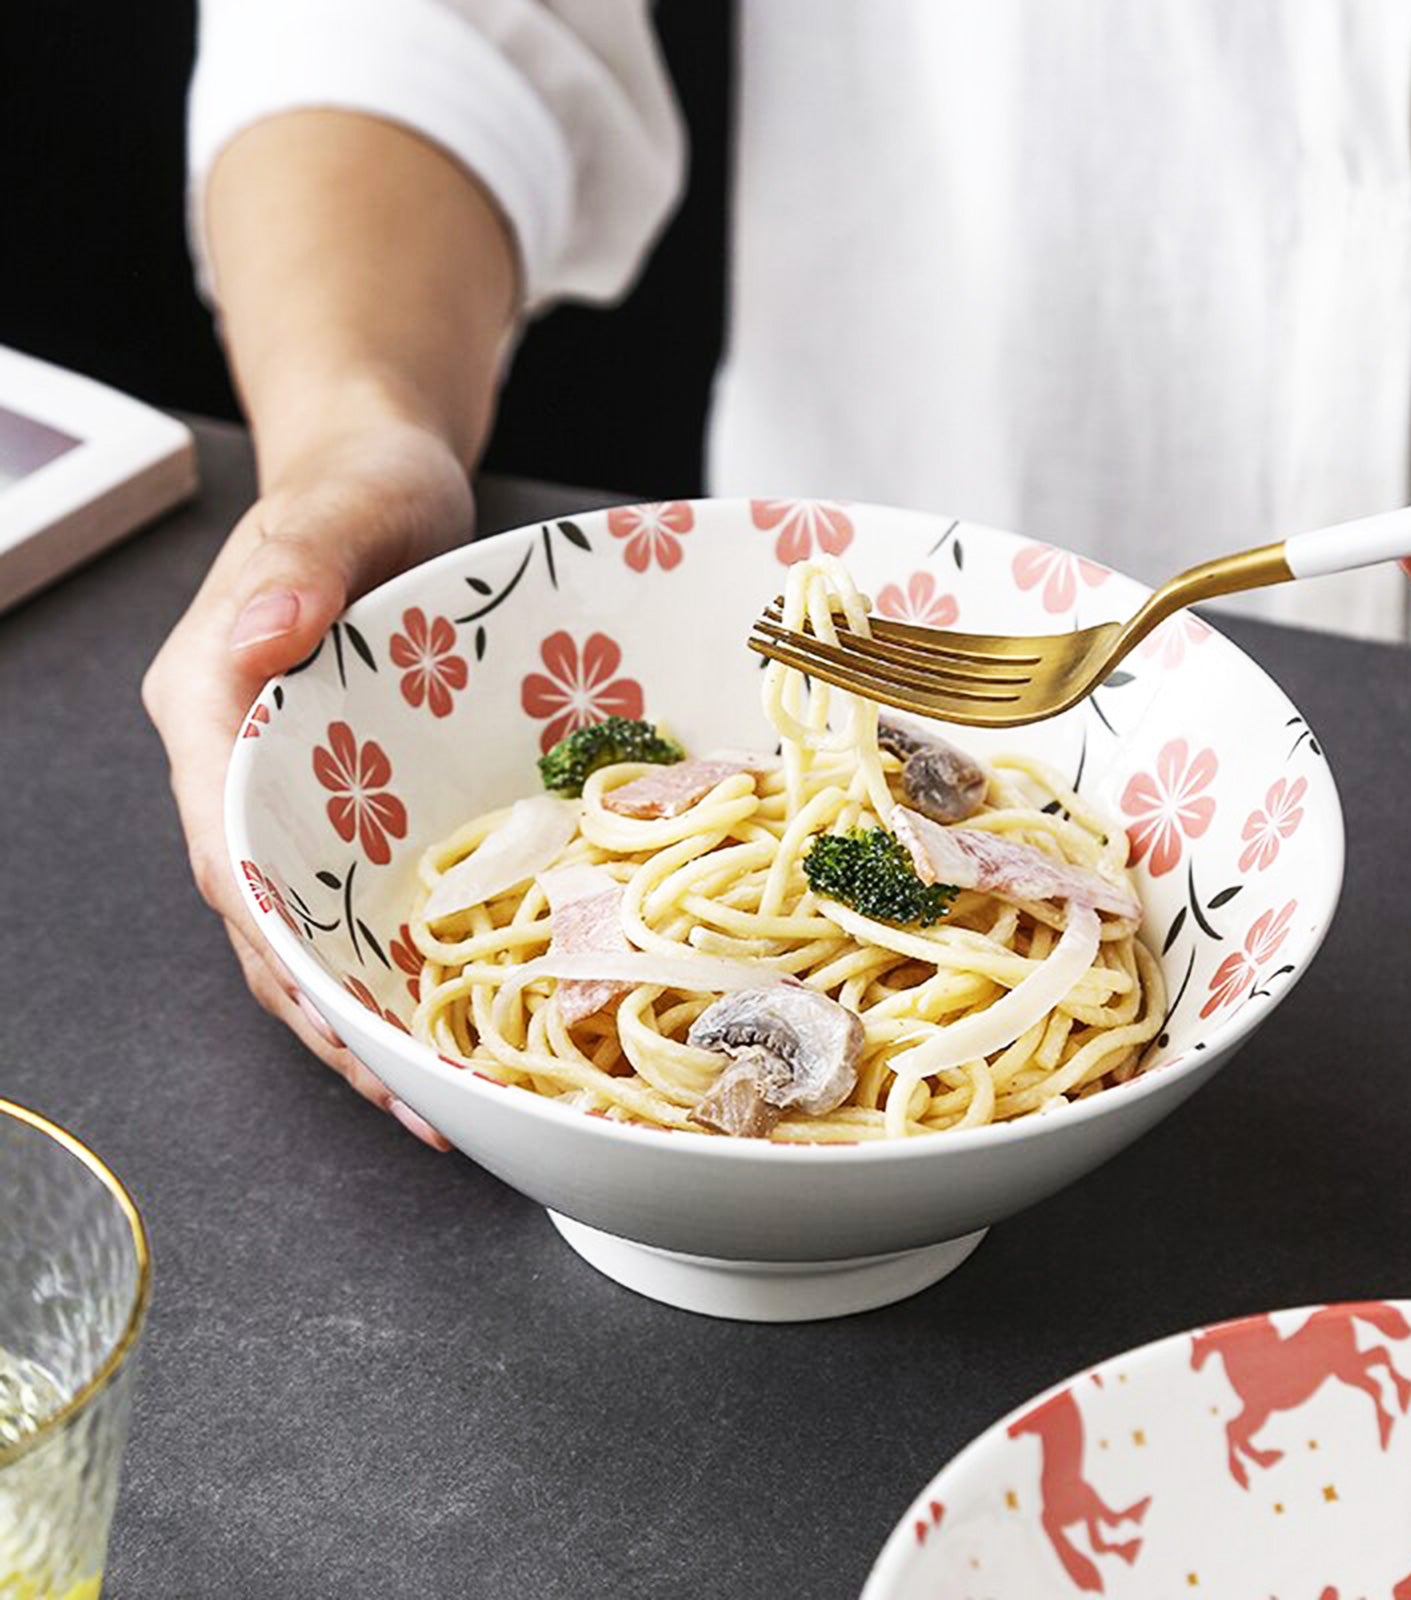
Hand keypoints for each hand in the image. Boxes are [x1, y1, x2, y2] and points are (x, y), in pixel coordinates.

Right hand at [143, 405, 471, 1146]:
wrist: (384, 478)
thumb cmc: (360, 485)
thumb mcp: (341, 504)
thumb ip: (300, 561)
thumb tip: (257, 636)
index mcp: (210, 707)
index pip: (228, 853)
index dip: (283, 951)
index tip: (345, 1030)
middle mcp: (238, 766)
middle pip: (266, 918)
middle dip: (330, 1018)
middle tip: (412, 1104)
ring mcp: (293, 789)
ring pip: (309, 924)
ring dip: (365, 1012)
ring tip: (436, 1095)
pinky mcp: (347, 797)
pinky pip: (359, 891)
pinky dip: (397, 957)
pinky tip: (453, 1007)